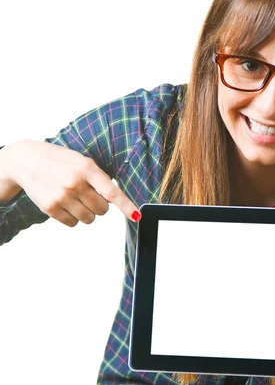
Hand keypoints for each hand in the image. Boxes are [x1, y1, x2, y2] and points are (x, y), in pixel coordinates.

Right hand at [4, 140, 141, 226]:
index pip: (111, 192)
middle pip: (102, 210)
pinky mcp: (51, 208)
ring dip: (86, 213)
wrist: (27, 160)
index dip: (126, 205)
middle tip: (87, 194)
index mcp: (87, 169)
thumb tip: (114, 200)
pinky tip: (64, 203)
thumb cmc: (61, 162)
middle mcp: (75, 183)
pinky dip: (72, 218)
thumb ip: (98, 178)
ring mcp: (62, 197)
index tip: (136, 216)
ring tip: (75, 198)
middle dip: (99, 206)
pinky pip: (73, 224)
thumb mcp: (82, 162)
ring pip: (89, 219)